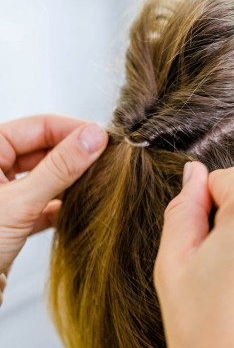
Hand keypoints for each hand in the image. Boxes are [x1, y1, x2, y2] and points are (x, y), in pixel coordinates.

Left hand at [0, 115, 107, 276]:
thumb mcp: (20, 202)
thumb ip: (60, 168)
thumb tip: (94, 138)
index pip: (38, 126)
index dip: (72, 130)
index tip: (104, 139)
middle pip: (45, 150)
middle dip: (76, 157)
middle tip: (109, 162)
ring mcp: (5, 196)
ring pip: (48, 179)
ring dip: (72, 184)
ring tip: (100, 186)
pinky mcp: (14, 221)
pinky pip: (45, 205)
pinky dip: (64, 208)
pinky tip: (82, 211)